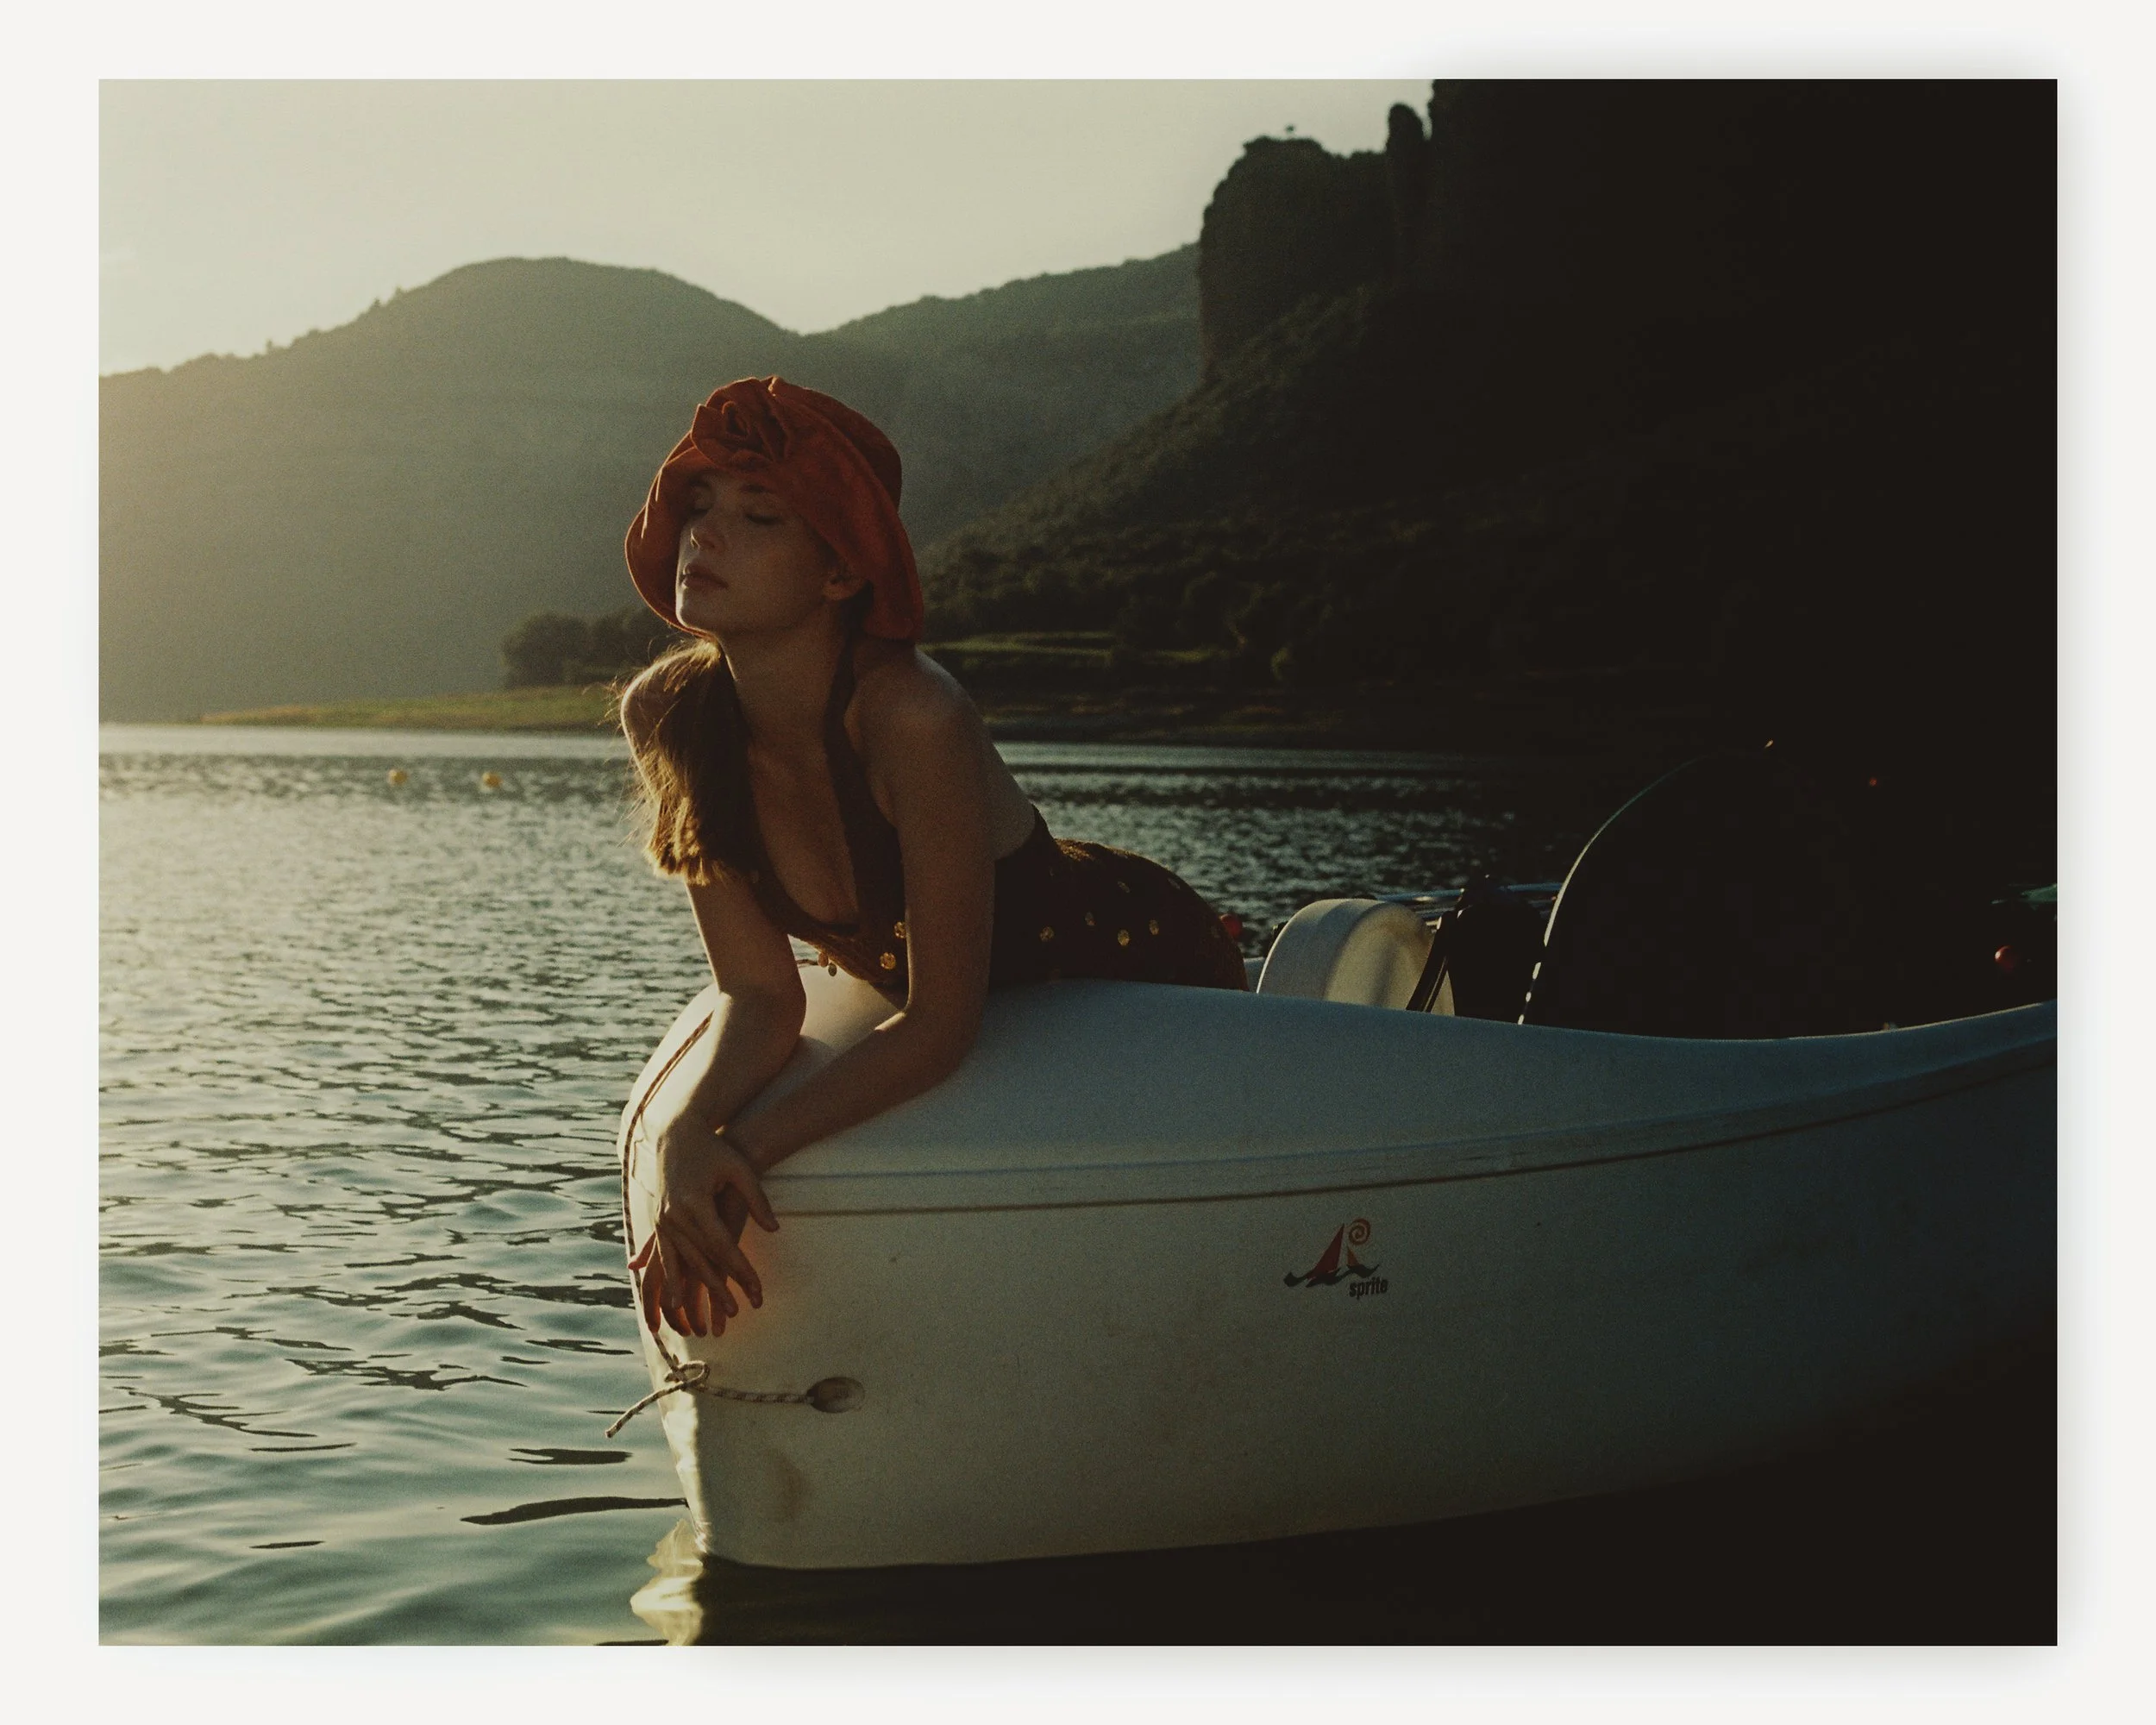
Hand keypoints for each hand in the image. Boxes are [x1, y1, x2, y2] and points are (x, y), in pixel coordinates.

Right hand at [630, 1119, 777, 1337]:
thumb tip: (774, 1229)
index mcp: (695, 1203)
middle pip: (701, 1261)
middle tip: (736, 1313)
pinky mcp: (658, 1223)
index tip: (756, 1290)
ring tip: (698, 1321)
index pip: (723, 1246)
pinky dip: (669, 1281)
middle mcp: (674, 1216)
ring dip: (690, 1293)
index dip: (740, 1271)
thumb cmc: (714, 1150)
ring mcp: (662, 1221)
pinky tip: (673, 1301)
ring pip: (680, 1265)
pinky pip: (664, 1258)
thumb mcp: (740, 1169)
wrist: (676, 1134)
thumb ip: (757, 1200)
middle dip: (719, 1289)